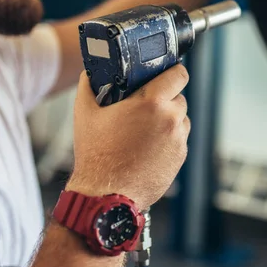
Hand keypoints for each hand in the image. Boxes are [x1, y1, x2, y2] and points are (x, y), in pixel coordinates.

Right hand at [66, 64, 190, 209]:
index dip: (173, 71)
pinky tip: (148, 147)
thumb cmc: (96, 155)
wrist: (106, 195)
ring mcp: (178, 140)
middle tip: (145, 106)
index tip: (167, 73)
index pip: (179, 75)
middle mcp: (170, 119)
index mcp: (152, 103)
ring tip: (145, 129)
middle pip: (179, 97)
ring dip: (169, 119)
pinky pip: (179, 140)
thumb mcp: (85, 114)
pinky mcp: (180, 158)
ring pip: (181, 119)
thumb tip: (89, 73)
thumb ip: (88, 87)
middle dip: (165, 99)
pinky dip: (168, 139)